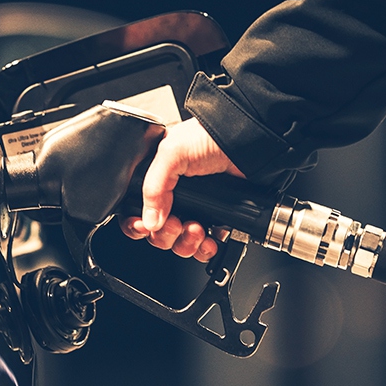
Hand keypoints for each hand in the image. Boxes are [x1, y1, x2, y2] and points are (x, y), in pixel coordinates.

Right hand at [119, 117, 241, 261]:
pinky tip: (208, 239)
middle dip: (165, 234)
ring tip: (197, 228)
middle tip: (176, 223)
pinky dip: (204, 249)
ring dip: (185, 242)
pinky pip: (203, 246)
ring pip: (179, 242)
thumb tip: (149, 221)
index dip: (136, 223)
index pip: (136, 208)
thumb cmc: (211, 136)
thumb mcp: (172, 152)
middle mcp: (174, 195)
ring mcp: (196, 209)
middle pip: (156, 232)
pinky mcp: (217, 219)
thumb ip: (153, 186)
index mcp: (158, 178)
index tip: (143, 227)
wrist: (249, 143)